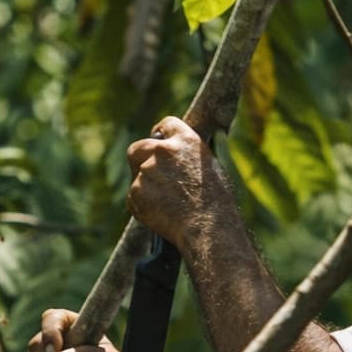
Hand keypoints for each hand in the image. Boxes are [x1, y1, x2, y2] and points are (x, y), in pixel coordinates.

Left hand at [126, 117, 230, 250]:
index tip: (158, 141)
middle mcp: (163, 150)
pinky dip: (143, 206)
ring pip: (137, 176)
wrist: (207, 227)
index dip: (161, 133)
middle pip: (139, 147)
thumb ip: (194, 155)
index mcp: (186, 140)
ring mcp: (147, 170)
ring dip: (146, 187)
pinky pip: (134, 197)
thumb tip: (198, 145)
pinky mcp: (136, 191)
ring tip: (166, 205)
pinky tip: (161, 215)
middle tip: (148, 174)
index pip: (167, 125)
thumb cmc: (217, 202)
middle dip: (140, 158)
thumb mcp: (214, 168)